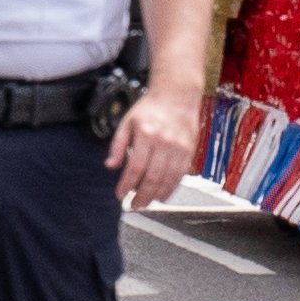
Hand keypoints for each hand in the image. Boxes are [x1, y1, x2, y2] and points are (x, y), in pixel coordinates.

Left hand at [107, 80, 203, 209]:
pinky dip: (171, 189)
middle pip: (152, 177)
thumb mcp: (127, 122)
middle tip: (134, 205)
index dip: (126, 185)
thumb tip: (110, 165)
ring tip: (146, 203)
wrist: (177, 96)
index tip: (120, 194)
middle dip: (142, 195)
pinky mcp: (189, 152)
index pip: (135, 167)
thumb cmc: (150, 108)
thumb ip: (118, 145)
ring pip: (168, 180)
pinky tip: (162, 196)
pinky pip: (180, 176)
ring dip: (156, 195)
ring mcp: (178, 148)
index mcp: (145, 134)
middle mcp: (163, 142)